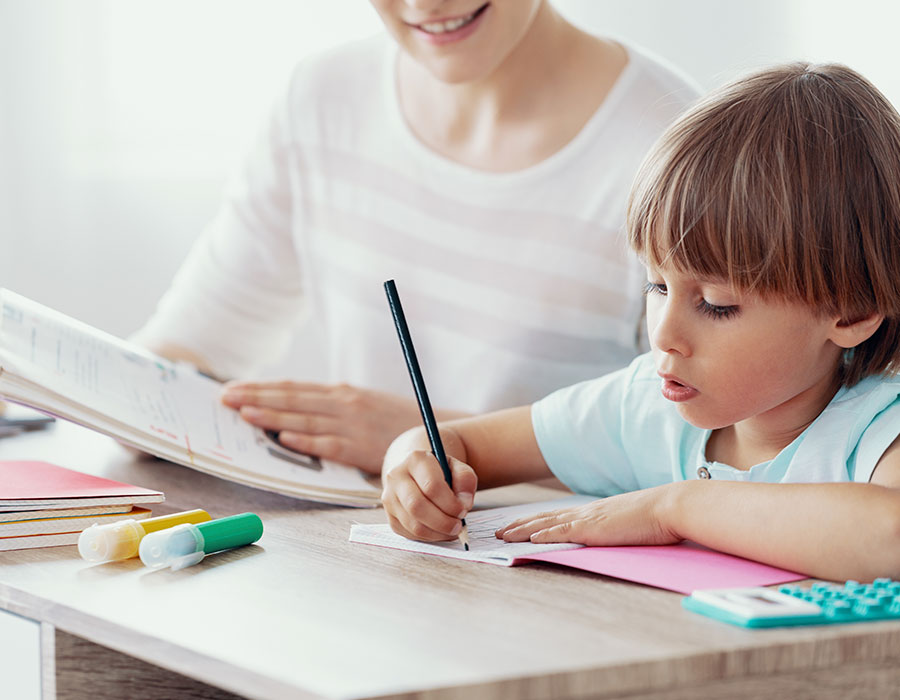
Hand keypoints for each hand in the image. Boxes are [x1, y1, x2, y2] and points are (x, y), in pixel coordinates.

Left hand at [221, 381, 428, 473]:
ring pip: (304, 419)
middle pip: (292, 399)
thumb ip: (334, 405)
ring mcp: (351, 424)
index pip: (294, 388)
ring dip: (271, 415)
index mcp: (341, 394)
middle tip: (224, 397)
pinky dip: (304, 440)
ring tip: (243, 413)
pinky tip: (283, 437)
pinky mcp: (359, 447)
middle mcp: (343, 404)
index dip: (262, 388)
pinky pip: (327, 444)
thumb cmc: (394, 421)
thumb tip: (299, 410)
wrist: (432, 432)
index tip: (234, 388)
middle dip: (256, 397)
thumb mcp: (363, 404)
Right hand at [381, 449, 476, 541]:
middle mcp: (396, 477)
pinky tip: (440, 531)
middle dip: (442, 521)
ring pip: (413, 524)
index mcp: (415, 460)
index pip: (431, 486)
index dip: (450, 503)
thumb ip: (465, 479)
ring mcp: (390, 498)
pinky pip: (410, 533)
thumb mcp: (456, 467)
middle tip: (458, 525)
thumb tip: (464, 503)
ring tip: (452, 530)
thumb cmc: (439, 472)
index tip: (463, 510)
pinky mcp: (390, 516)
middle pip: (417, 506)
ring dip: (437, 532)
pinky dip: (429, 537)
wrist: (415, 473)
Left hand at [495, 485, 680, 545]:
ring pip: (546, 524)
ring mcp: (588, 519)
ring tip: (502, 536)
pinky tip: (528, 539)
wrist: (671, 506)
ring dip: (521, 530)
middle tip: (498, 532)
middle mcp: (586, 512)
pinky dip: (542, 535)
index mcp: (594, 512)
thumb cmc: (658, 517)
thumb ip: (615, 528)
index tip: (518, 526)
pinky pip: (562, 532)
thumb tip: (611, 535)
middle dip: (519, 525)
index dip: (535, 521)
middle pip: (544, 518)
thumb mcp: (629, 522)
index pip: (557, 516)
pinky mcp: (593, 528)